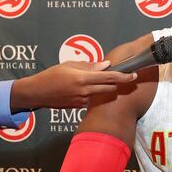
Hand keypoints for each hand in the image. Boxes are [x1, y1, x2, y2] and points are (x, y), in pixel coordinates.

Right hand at [10, 61, 136, 111]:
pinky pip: (91, 99)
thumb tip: (106, 65)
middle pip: (110, 88)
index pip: (110, 78)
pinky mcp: (78, 106)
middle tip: (120, 76)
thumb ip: (90, 66)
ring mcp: (82, 100)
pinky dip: (93, 93)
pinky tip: (86, 88)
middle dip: (117, 83)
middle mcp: (85, 91)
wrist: (37, 93)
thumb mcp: (70, 65)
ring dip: (105, 88)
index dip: (124, 77)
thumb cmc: (51, 75)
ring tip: (98, 81)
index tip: (134, 75)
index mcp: (83, 78)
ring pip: (101, 94)